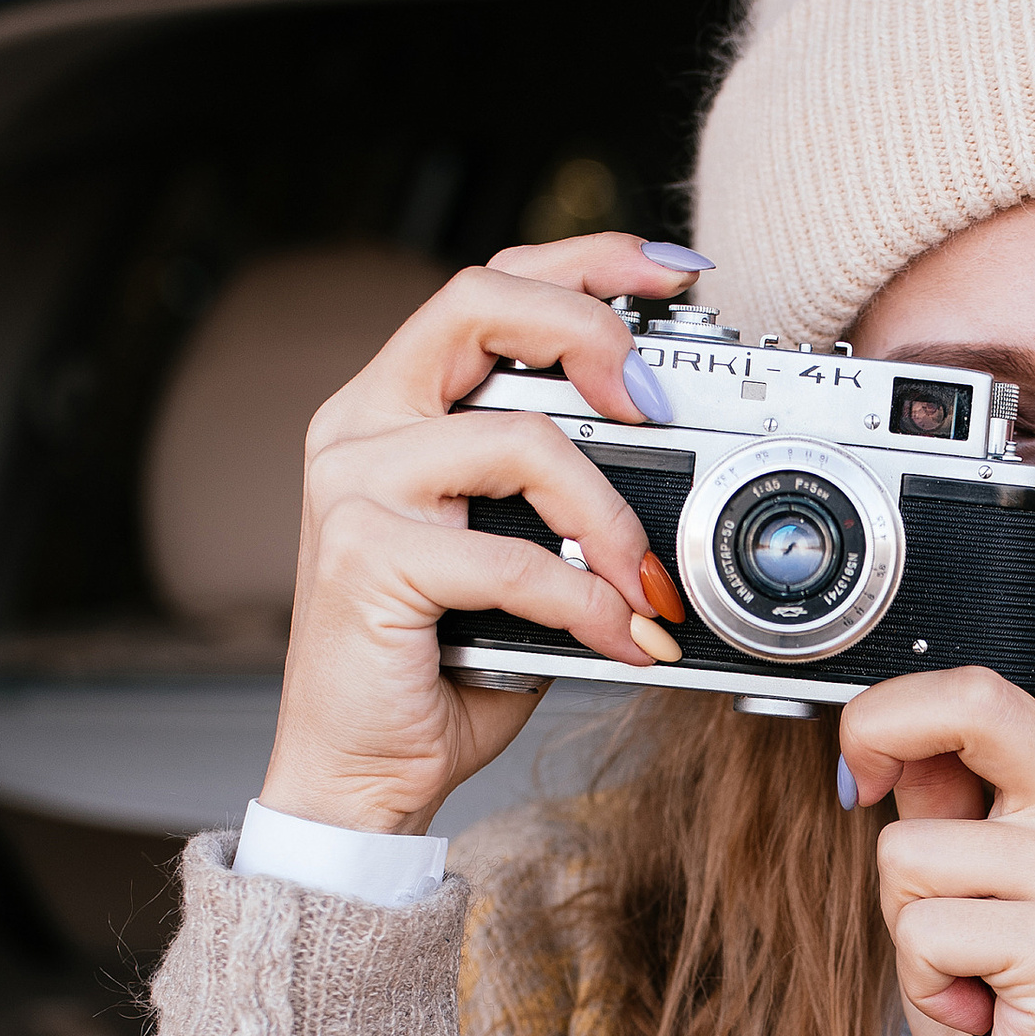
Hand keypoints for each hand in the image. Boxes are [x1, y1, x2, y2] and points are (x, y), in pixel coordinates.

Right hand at [259, 234, 705, 835]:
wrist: (359, 773)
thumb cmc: (440, 667)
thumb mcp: (515, 556)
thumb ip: (564, 496)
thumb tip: (681, 465)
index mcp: (393, 406)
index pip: (486, 287)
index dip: (583, 261)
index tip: (672, 274)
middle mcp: (361, 425)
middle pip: (479, 304)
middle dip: (590, 329)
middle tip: (660, 401)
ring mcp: (353, 485)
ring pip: (519, 440)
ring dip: (611, 515)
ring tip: (650, 586)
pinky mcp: (364, 558)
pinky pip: (513, 558)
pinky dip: (586, 601)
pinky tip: (618, 640)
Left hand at [839, 432, 1034, 1035]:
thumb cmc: (1004, 1007)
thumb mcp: (956, 889)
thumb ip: (940, 806)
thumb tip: (892, 759)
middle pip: (974, 704)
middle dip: (889, 736)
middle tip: (863, 785)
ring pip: (912, 846)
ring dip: (906, 925)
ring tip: (963, 969)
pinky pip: (921, 917)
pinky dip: (921, 977)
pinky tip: (976, 1006)